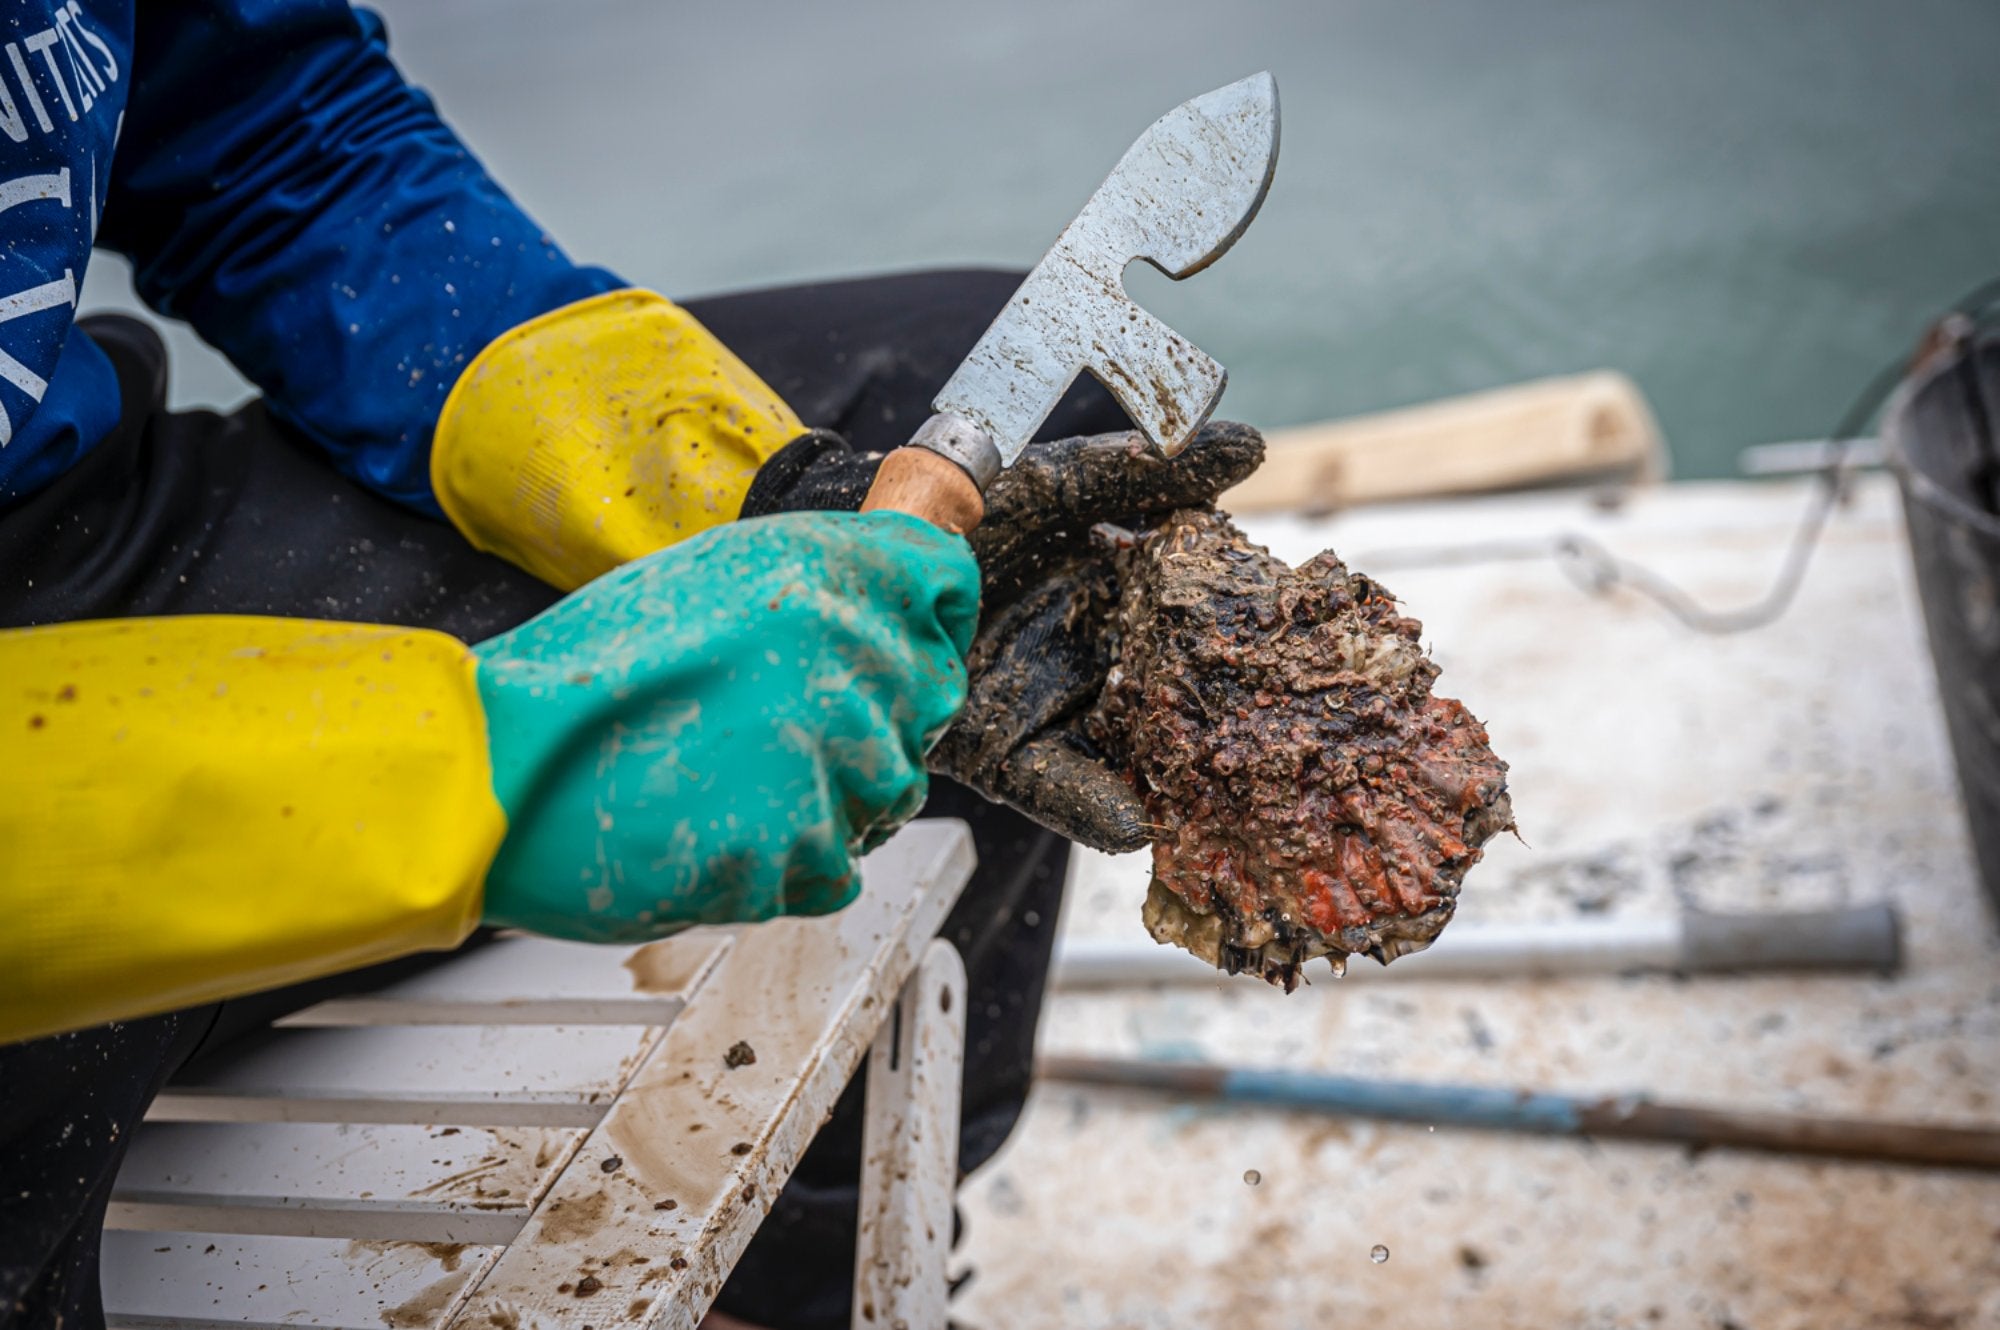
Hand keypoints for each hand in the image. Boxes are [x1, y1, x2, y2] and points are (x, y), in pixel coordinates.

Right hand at [473, 510, 978, 939]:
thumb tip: (877, 612)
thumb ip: (811, 590)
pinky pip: (839, 867)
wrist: (500, 773)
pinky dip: (789, 863)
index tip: (912, 634)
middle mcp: (845, 657)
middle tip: (783, 729)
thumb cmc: (581, 679)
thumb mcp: (707, 582)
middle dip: (872, 717)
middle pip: (929, 698)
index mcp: (823, 573)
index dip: (929, 613)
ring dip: (833, 794)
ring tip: (738, 782)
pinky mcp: (802, 850)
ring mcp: (830, 759)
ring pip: (890, 791)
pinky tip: (722, 829)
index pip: (945, 583)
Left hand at [742, 422, 1264, 850]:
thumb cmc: (958, 506)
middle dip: (1219, 718)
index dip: (1237, 632)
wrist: (858, 543)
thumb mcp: (1060, 485)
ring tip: (1220, 797)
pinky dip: (1093, 807)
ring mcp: (1052, 706)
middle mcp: (1094, 655)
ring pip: (1128, 749)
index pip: (1194, 619)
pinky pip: (1057, 785)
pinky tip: (1133, 822)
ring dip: (1169, 775)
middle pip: (1172, 695)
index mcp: (1118, 592)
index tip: (1292, 649)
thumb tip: (1250, 447)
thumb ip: (1147, 473)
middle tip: (1278, 740)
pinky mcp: (1004, 753)